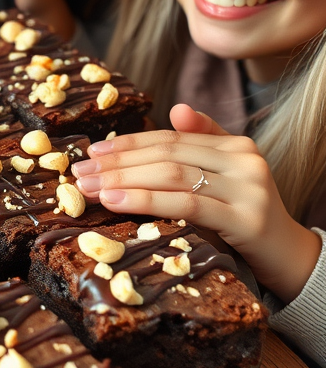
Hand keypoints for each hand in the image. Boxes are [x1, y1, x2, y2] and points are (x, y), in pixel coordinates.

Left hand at [70, 104, 320, 300]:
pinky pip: (185, 205)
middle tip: (80, 173)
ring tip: (90, 188)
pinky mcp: (246, 219)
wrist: (287, 257)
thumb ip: (199, 146)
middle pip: (168, 155)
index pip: (172, 138)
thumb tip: (175, 110)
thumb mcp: (221, 180)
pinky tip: (115, 201)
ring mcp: (248, 189)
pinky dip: (145, 200)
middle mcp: (245, 160)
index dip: (129, 143)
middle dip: (118, 163)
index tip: (92, 152)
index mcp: (236, 146)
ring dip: (123, 180)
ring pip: (172, 176)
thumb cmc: (241, 218)